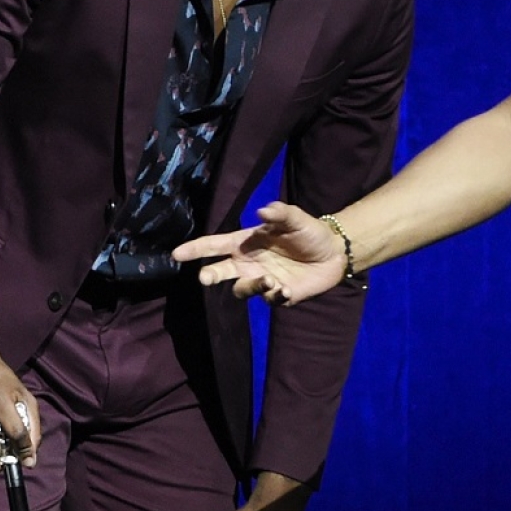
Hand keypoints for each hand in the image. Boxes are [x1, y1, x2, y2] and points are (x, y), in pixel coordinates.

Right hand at [172, 202, 344, 304]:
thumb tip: (263, 210)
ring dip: (252, 287)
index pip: (215, 246)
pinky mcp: (278, 295)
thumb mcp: (296, 218)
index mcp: (246, 242)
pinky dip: (275, 296)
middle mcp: (249, 263)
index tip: (176, 254)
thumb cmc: (309, 232)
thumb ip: (280, 213)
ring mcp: (262, 280)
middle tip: (205, 278)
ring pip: (243, 289)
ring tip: (270, 280)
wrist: (333, 253)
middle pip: (220, 271)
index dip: (195, 249)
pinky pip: (269, 300)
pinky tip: (286, 290)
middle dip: (210, 275)